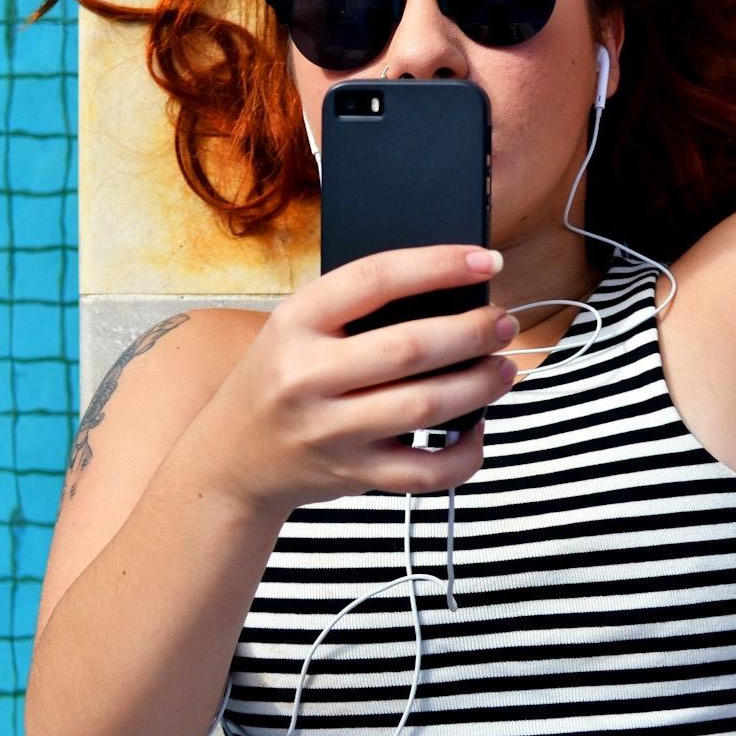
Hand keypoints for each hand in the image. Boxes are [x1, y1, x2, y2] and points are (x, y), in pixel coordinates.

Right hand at [200, 245, 520, 517]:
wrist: (232, 457)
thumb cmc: (279, 378)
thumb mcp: (295, 328)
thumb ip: (356, 310)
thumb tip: (454, 296)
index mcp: (296, 322)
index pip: (375, 279)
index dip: (439, 265)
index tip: (487, 261)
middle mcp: (308, 376)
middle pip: (410, 348)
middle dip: (473, 332)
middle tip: (503, 323)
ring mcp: (331, 431)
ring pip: (425, 407)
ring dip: (480, 385)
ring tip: (503, 368)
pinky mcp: (354, 475)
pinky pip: (425, 471)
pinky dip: (465, 453)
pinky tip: (476, 429)